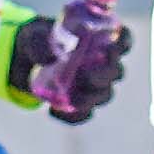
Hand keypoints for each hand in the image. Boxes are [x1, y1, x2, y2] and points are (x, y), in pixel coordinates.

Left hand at [4, 6, 127, 124]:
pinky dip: (73, 116)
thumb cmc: (41, 40)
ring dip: (92, 97)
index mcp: (101, 40)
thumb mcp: (34, 37)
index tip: (112, 44)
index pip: (124, 39)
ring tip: (76, 99)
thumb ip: (40, 42)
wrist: (29, 60)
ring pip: (104, 95)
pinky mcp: (81, 104)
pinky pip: (84, 114)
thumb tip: (50, 57)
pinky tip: (54, 111)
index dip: (124, 42)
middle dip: (105, 75)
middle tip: (88, 75)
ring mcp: (94, 87)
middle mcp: (104, 65)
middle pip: (116, 71)